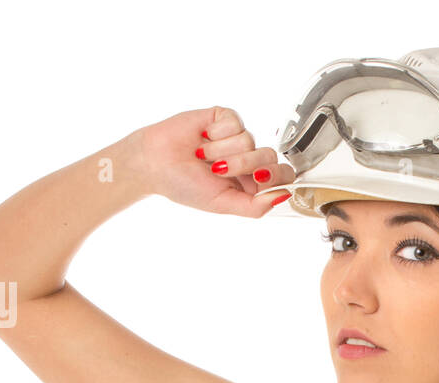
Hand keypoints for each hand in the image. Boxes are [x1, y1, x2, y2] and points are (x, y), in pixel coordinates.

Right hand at [131, 106, 295, 216]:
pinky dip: (216, 134)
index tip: (257, 178)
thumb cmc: (184, 186)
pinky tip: (202, 138)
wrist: (154, 163)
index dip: (276, 175)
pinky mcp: (225, 119)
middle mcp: (248, 159)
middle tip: (217, 170)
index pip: (283, 175)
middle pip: (269, 156)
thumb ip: (255, 206)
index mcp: (251, 183)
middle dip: (243, 164)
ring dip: (222, 151)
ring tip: (202, 156)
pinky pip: (235, 123)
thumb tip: (284, 196)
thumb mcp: (223, 204)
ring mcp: (237, 137)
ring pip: (250, 140)